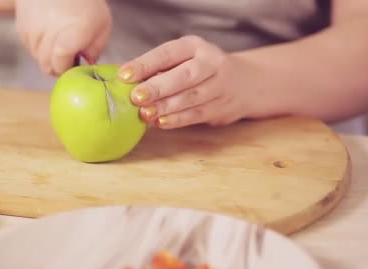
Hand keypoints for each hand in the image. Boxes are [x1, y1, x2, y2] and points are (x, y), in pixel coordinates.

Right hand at [15, 0, 111, 75]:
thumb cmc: (83, 2)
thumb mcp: (101, 23)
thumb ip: (95, 49)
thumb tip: (86, 65)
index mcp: (71, 34)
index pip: (60, 65)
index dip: (66, 70)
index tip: (74, 65)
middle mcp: (48, 33)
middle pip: (48, 67)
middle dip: (58, 66)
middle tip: (68, 56)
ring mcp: (32, 31)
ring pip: (38, 58)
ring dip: (48, 56)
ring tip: (59, 38)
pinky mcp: (21, 28)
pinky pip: (30, 47)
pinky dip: (39, 45)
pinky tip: (49, 30)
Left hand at [118, 35, 257, 128]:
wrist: (244, 82)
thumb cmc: (199, 71)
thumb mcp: (182, 60)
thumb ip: (156, 69)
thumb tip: (122, 81)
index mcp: (195, 46)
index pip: (168, 53)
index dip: (145, 64)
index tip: (124, 75)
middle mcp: (211, 62)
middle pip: (184, 76)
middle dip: (158, 88)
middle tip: (136, 97)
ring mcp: (220, 85)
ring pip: (191, 97)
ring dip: (165, 107)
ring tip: (145, 114)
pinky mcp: (222, 107)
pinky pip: (197, 114)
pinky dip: (178, 120)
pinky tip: (161, 122)